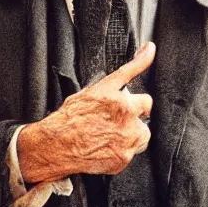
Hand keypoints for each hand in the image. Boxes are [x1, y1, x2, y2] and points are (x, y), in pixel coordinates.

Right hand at [16, 42, 154, 183]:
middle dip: (135, 114)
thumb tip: (150, 49)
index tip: (132, 98)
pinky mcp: (123, 158)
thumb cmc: (72, 115)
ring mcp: (126, 139)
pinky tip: (106, 145)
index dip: (136, 101)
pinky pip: (132, 152)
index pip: (145, 97)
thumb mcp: (98, 86)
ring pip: (142, 135)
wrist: (56, 144)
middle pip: (145, 114)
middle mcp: (125, 118)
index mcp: (119, 99)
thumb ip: (128, 70)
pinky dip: (123, 150)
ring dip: (132, 133)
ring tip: (110, 133)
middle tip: (115, 119)